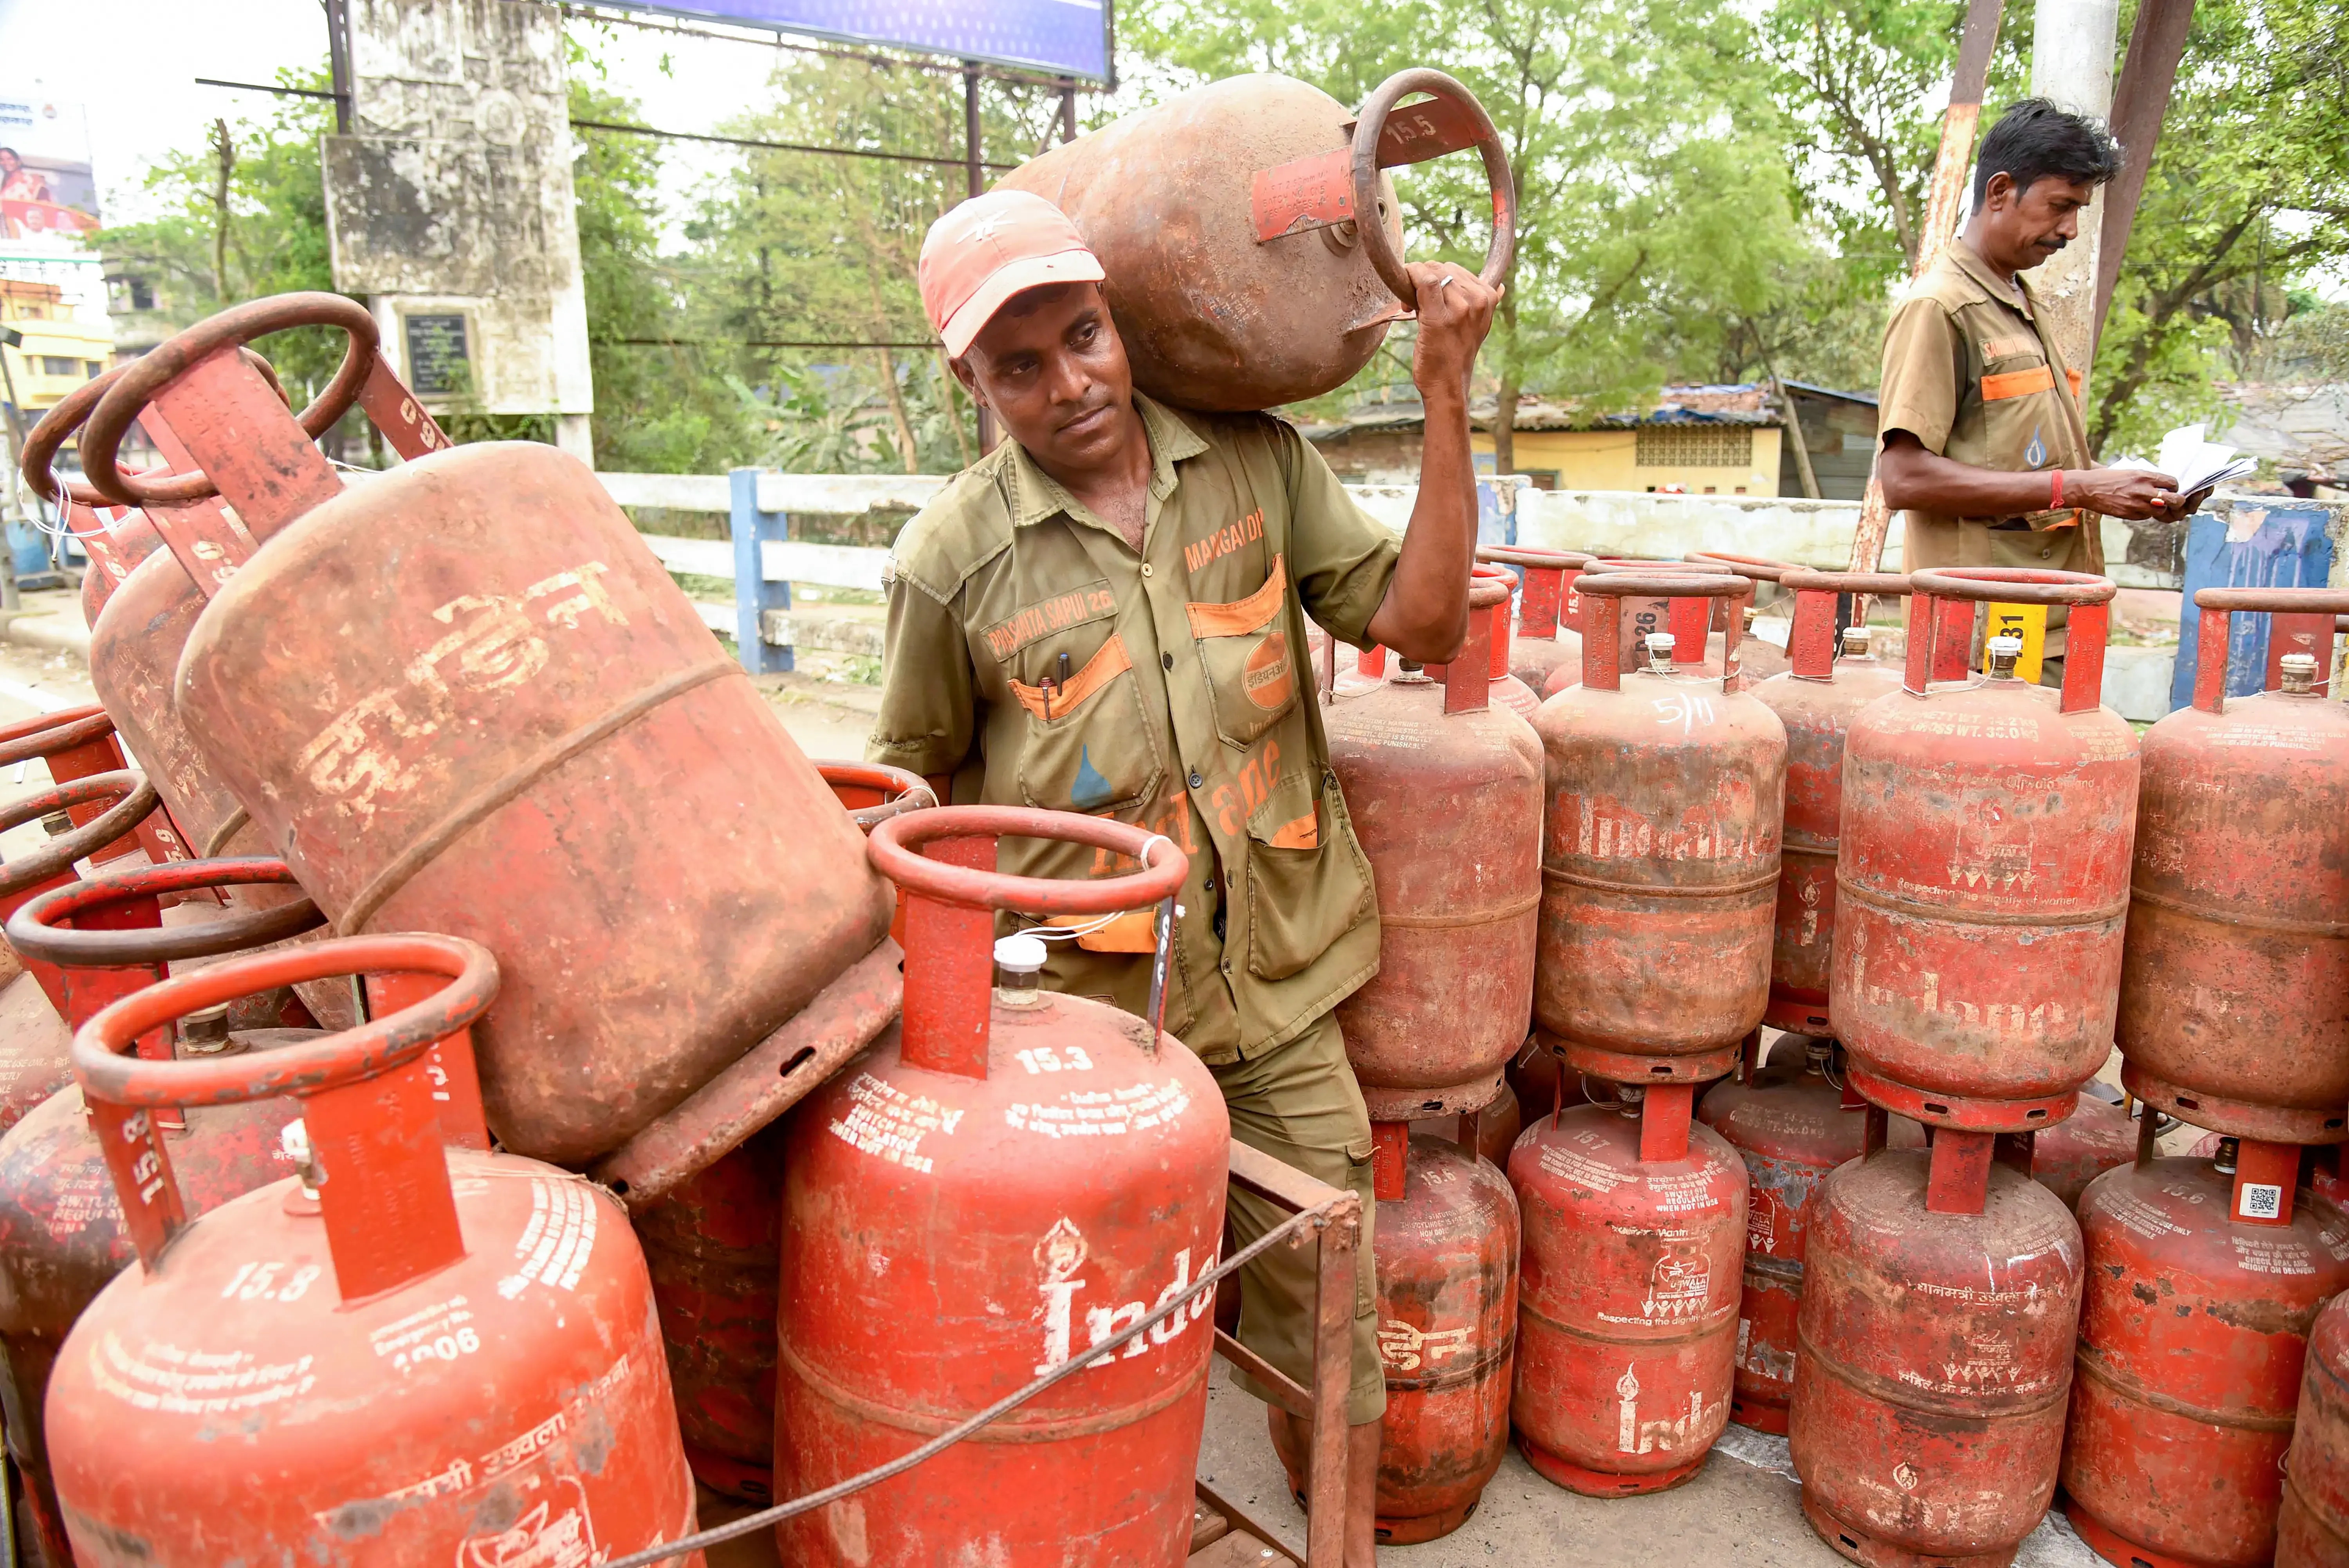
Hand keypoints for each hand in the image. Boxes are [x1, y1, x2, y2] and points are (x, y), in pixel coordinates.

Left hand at [1407, 262, 1499, 399]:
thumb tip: (1499, 287)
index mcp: (1488, 298)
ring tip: (1411, 309)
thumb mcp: (1477, 327)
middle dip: (1423, 280)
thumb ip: (1484, 305)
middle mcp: (1478, 300)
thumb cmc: (1455, 355)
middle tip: (1414, 304)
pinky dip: (1410, 278)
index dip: (1436, 277)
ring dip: (1413, 285)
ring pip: (1431, 273)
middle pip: (1441, 268)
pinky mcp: (1440, 317)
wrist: (1448, 385)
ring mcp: (1460, 308)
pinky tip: (1404, 296)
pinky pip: (1424, 281)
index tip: (1427, 296)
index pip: (1456, 270)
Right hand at [2070, 466, 2185, 521]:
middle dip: (2177, 502)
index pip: (2173, 482)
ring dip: (2159, 509)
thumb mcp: (2130, 472)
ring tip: (2151, 505)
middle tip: (2173, 502)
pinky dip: (2145, 514)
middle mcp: (2143, 490)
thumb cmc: (2106, 478)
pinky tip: (2136, 508)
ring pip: (2160, 511)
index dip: (2175, 487)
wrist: (2086, 488)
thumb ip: (2146, 479)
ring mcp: (2136, 504)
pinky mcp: (2128, 514)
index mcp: (2144, 475)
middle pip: (2174, 499)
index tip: (2171, 489)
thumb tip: (2161, 485)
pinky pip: (2145, 517)